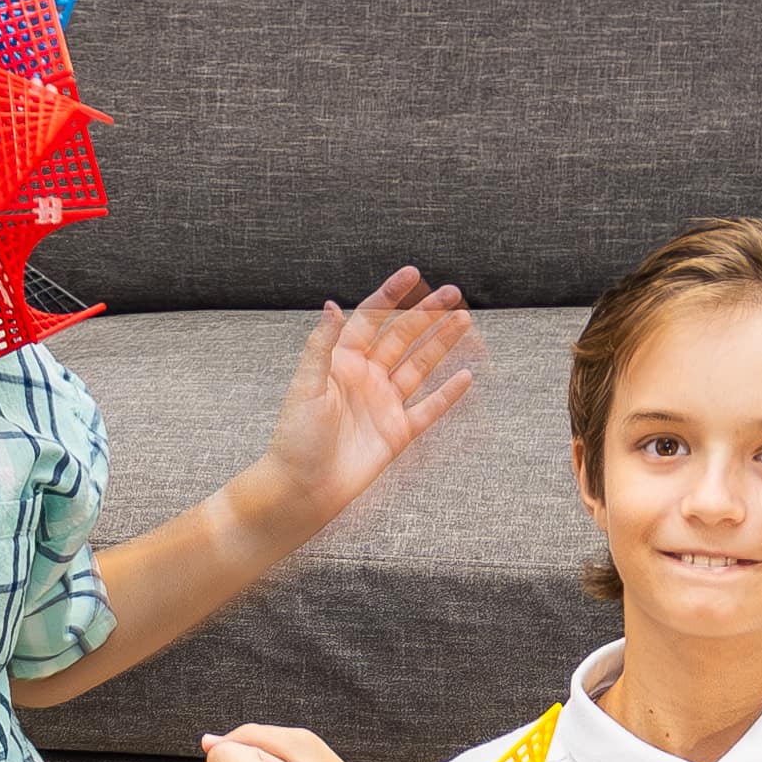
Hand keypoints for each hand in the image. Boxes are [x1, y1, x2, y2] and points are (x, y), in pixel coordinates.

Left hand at [254, 273, 483, 530]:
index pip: (371, 319)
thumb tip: (332, 305)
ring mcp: (384, 404)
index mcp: (342, 362)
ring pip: (419, 366)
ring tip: (465, 321)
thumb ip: (322, 346)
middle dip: (428, 314)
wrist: (302, 488)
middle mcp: (366, 378)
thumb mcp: (305, 386)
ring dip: (442, 344)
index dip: (391, 295)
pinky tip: (466, 376)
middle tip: (455, 293)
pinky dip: (448, 394)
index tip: (412, 273)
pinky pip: (429, 409)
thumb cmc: (295, 438)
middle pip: (403, 338)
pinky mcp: (397, 433)